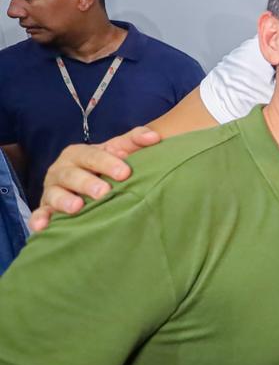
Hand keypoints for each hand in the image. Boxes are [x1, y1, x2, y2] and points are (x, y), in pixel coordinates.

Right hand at [30, 126, 160, 230]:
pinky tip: (43, 227)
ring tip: (77, 207)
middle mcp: (62, 170)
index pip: (92, 156)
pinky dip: (39, 219)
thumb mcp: (117, 151)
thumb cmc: (104, 166)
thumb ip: (134, 141)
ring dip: (64, 200)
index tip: (125, 173)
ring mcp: (53, 190)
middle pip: (72, 175)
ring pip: (55, 194)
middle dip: (87, 183)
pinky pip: (40, 213)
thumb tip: (154, 137)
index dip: (107, 163)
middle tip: (104, 192)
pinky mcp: (46, 208)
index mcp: (79, 154)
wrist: (86, 182)